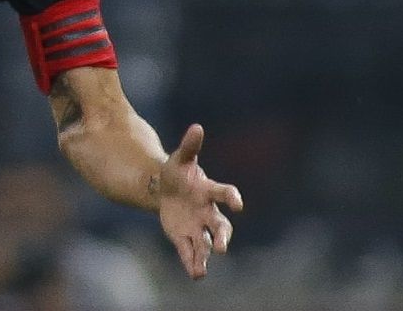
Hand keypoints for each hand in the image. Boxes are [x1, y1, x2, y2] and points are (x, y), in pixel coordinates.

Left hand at [155, 124, 242, 278]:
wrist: (165, 188)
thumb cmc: (178, 172)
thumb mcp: (180, 158)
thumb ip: (189, 145)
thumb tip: (197, 127)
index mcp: (209, 191)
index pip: (225, 193)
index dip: (232, 198)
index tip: (237, 204)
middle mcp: (208, 212)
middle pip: (220, 227)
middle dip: (221, 238)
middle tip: (221, 248)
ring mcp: (198, 226)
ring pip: (205, 244)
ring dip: (204, 256)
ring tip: (201, 270)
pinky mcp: (185, 237)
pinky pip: (190, 251)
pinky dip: (192, 262)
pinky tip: (194, 274)